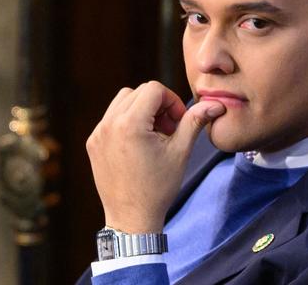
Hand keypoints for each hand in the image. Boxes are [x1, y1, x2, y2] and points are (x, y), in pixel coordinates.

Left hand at [86, 81, 225, 232]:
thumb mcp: (180, 152)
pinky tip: (140, 143)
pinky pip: (111, 117)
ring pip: (122, 100)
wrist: (131, 218)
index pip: (153, 89)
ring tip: (154, 134)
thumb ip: (194, 121)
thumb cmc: (158, 187)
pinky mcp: (93, 143)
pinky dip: (127, 121)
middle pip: (138, 92)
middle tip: (169, 129)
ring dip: (142, 109)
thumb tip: (215, 105)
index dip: (172, 101)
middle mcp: (109, 124)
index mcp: (130, 124)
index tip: (179, 121)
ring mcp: (98, 133)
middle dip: (157, 104)